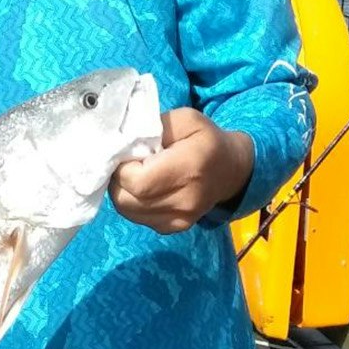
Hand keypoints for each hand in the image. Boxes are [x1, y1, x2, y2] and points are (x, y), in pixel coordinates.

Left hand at [110, 108, 253, 234]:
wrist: (231, 170)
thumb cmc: (205, 139)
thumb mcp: (185, 119)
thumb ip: (153, 128)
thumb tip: (124, 144)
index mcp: (189, 167)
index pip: (137, 181)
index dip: (122, 168)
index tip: (126, 154)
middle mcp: (185, 200)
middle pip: (127, 200)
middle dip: (118, 180)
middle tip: (126, 164)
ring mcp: (180, 219)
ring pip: (128, 211)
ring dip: (122, 191)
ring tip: (134, 174)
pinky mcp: (174, 228)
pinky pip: (138, 218)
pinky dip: (132, 203)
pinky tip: (144, 188)